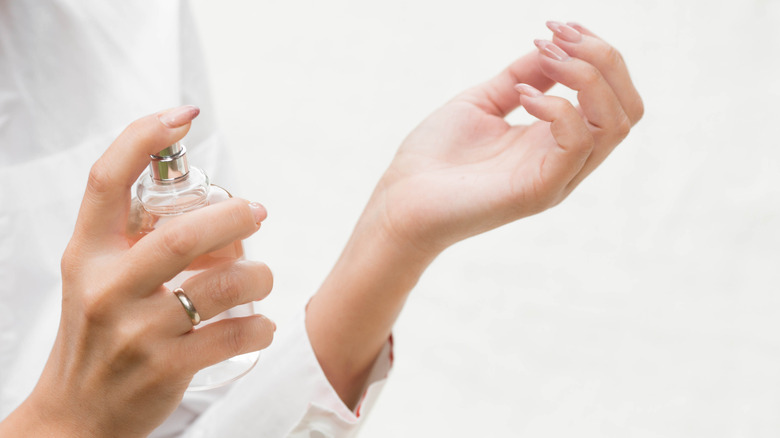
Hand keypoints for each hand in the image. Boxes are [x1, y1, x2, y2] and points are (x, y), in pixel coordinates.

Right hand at [0, 107, 274, 437]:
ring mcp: (138, 332)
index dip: (144, 139)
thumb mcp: (99, 279)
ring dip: (259, 276)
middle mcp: (108, 288)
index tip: (182, 118)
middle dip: (235, 217)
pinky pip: (236, 334)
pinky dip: (261, 326)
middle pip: (185, 234)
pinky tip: (258, 326)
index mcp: (89, 255)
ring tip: (261, 279)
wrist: (76, 415)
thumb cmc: (100, 336)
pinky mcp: (168, 368)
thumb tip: (225, 212)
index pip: (107, 181)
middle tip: (257, 212)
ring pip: (224, 285)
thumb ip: (141, 241)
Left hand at [371, 21, 643, 256]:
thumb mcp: (483, 102)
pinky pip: (578, 143)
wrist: (401, 200)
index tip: (557, 27)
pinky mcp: (540, 191)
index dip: (598, 54)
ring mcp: (557, 178)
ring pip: (615, 124)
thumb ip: (523, 77)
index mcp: (556, 140)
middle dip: (603, 59)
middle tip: (557, 37)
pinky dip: (557, 107)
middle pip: (628, 109)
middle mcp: (565, 160)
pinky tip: (522, 97)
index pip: (612, 97)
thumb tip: (552, 48)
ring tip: (545, 59)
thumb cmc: (434, 156)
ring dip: (585, 76)